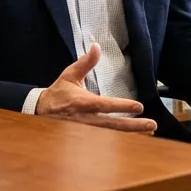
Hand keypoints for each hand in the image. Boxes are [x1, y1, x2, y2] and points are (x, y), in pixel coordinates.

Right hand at [36, 43, 156, 133]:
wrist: (38, 112)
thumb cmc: (58, 93)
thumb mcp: (70, 75)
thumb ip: (86, 63)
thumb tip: (97, 46)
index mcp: (82, 102)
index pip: (105, 105)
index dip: (122, 106)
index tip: (139, 106)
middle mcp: (85, 120)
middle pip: (113, 125)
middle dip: (134, 126)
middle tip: (152, 125)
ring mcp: (84, 132)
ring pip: (111, 136)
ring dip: (131, 136)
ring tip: (150, 134)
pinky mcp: (84, 140)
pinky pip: (105, 143)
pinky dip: (120, 143)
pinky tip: (135, 141)